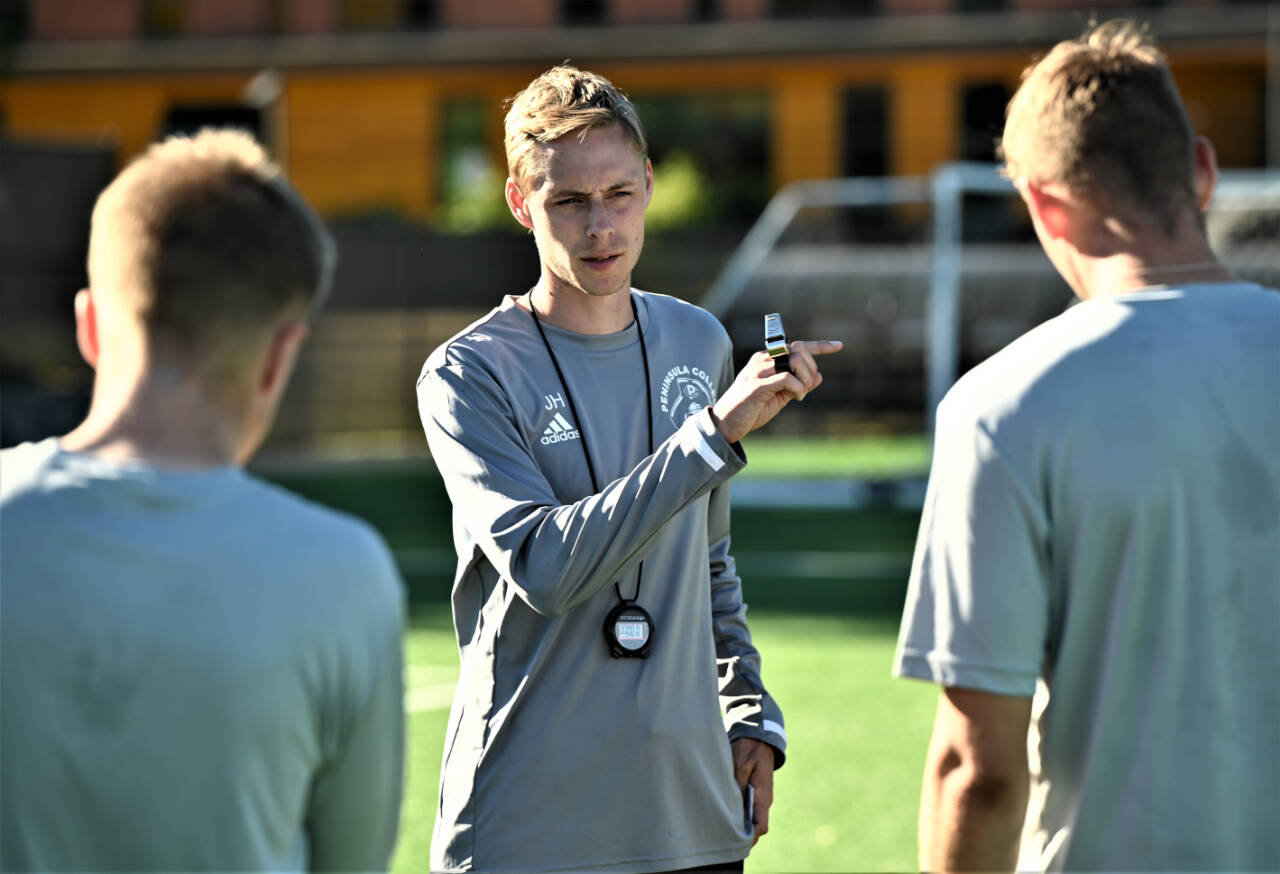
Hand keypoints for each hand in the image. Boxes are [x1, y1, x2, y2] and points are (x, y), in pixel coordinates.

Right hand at [711, 340, 842, 443]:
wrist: (726, 424)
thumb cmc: (751, 410)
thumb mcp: (780, 397)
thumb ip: (798, 385)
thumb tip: (819, 376)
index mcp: (766, 360)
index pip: (796, 346)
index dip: (820, 346)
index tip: (839, 346)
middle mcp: (762, 360)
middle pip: (799, 350)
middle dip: (811, 370)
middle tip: (806, 389)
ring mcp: (759, 371)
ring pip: (795, 361)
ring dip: (805, 380)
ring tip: (799, 395)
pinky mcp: (758, 385)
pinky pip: (788, 378)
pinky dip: (799, 388)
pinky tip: (795, 398)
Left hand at [731, 737, 775, 846]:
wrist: (759, 736)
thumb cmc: (749, 749)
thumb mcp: (741, 763)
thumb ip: (737, 783)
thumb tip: (732, 804)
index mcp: (763, 794)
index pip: (762, 825)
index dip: (751, 838)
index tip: (736, 842)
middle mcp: (764, 799)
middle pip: (756, 825)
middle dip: (743, 833)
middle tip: (722, 835)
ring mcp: (761, 796)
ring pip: (752, 817)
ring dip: (741, 822)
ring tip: (722, 824)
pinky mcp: (756, 791)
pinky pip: (749, 808)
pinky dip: (740, 813)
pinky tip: (726, 810)